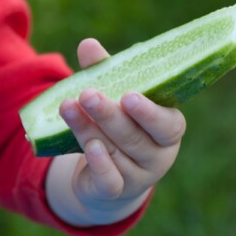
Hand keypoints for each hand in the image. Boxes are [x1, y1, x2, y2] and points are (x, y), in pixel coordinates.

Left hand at [45, 38, 185, 225]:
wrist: (111, 175)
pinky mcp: (116, 191)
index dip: (149, 112)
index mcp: (167, 129)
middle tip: (87, 94)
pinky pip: (110, 181)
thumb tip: (87, 44)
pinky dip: (99, 164)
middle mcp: (158, 155)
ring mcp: (139, 176)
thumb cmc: (122, 127)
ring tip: (67, 107)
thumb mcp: (117, 101)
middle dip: (108, 114)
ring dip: (89, 130)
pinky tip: (89, 147)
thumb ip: (105, 74)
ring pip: (115, 152)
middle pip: (135, 136)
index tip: (128, 96)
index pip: (167, 124)